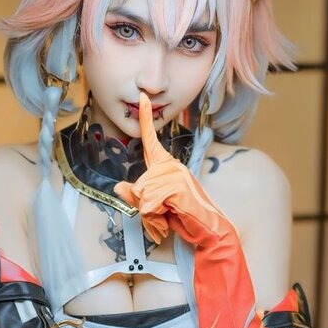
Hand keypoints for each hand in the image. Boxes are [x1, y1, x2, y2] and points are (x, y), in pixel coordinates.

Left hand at [113, 93, 234, 247]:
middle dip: (145, 207)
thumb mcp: (155, 207)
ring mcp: (176, 175)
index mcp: (166, 166)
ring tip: (169, 215)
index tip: (142, 97)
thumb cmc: (183, 217)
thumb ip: (137, 197)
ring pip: (142, 195)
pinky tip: (171, 216)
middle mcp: (171, 166)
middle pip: (138, 186)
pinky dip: (155, 217)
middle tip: (164, 213)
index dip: (146, 119)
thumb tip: (118, 187)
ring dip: (151, 214)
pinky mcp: (177, 187)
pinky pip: (149, 202)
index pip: (151, 140)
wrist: (209, 230)